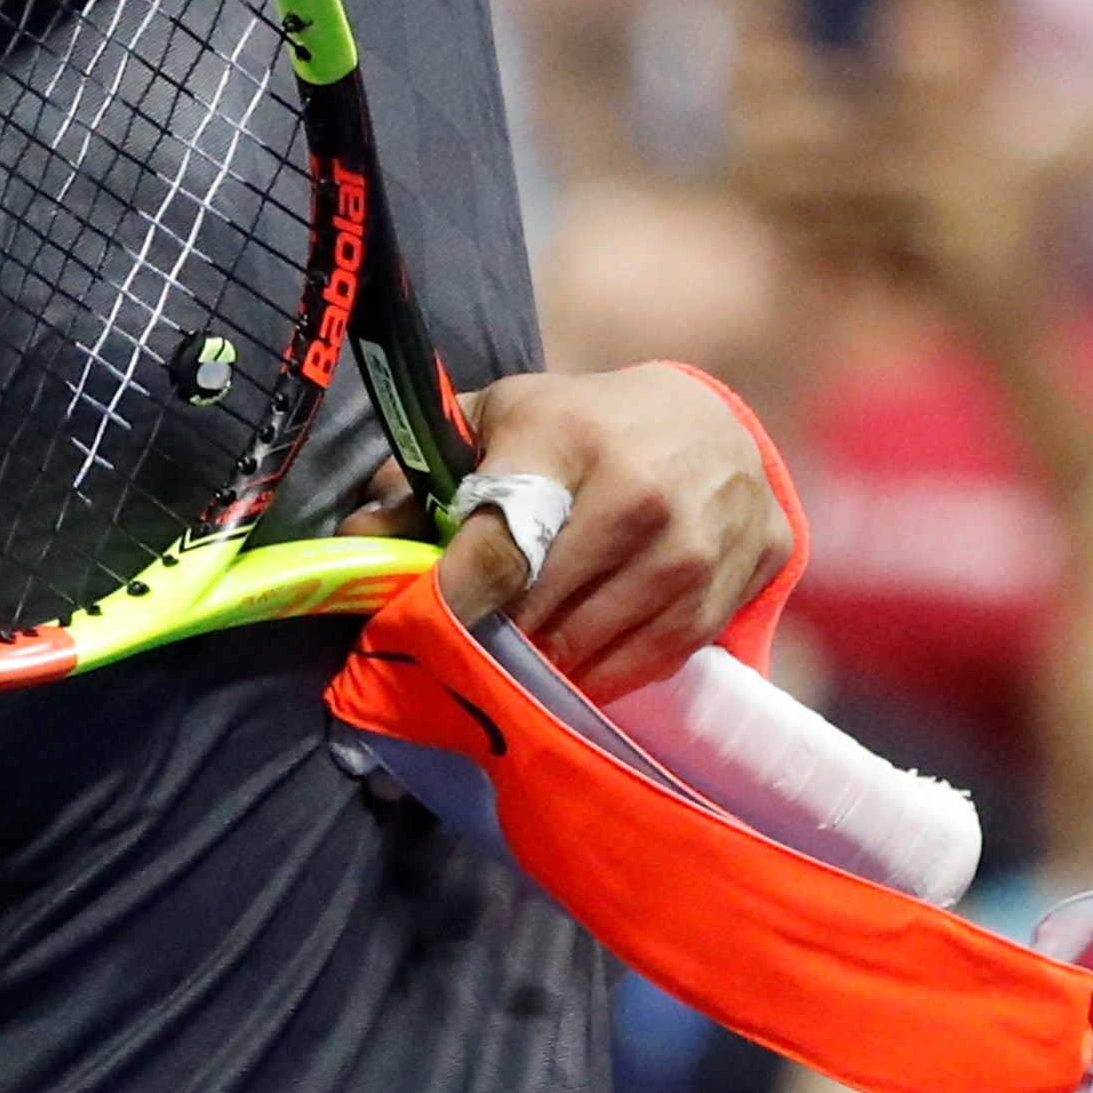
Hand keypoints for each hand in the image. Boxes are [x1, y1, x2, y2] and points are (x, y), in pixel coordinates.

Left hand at [434, 362, 788, 702]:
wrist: (712, 423)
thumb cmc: (584, 425)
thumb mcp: (502, 420)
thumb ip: (421, 474)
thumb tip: (358, 538)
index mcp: (567, 438)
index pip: (499, 547)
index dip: (452, 602)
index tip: (417, 631)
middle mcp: (640, 492)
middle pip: (541, 611)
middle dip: (493, 639)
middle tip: (464, 651)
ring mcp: (695, 545)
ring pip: (591, 646)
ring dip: (545, 664)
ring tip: (518, 654)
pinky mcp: (734, 583)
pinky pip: (646, 661)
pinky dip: (601, 672)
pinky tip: (576, 660)